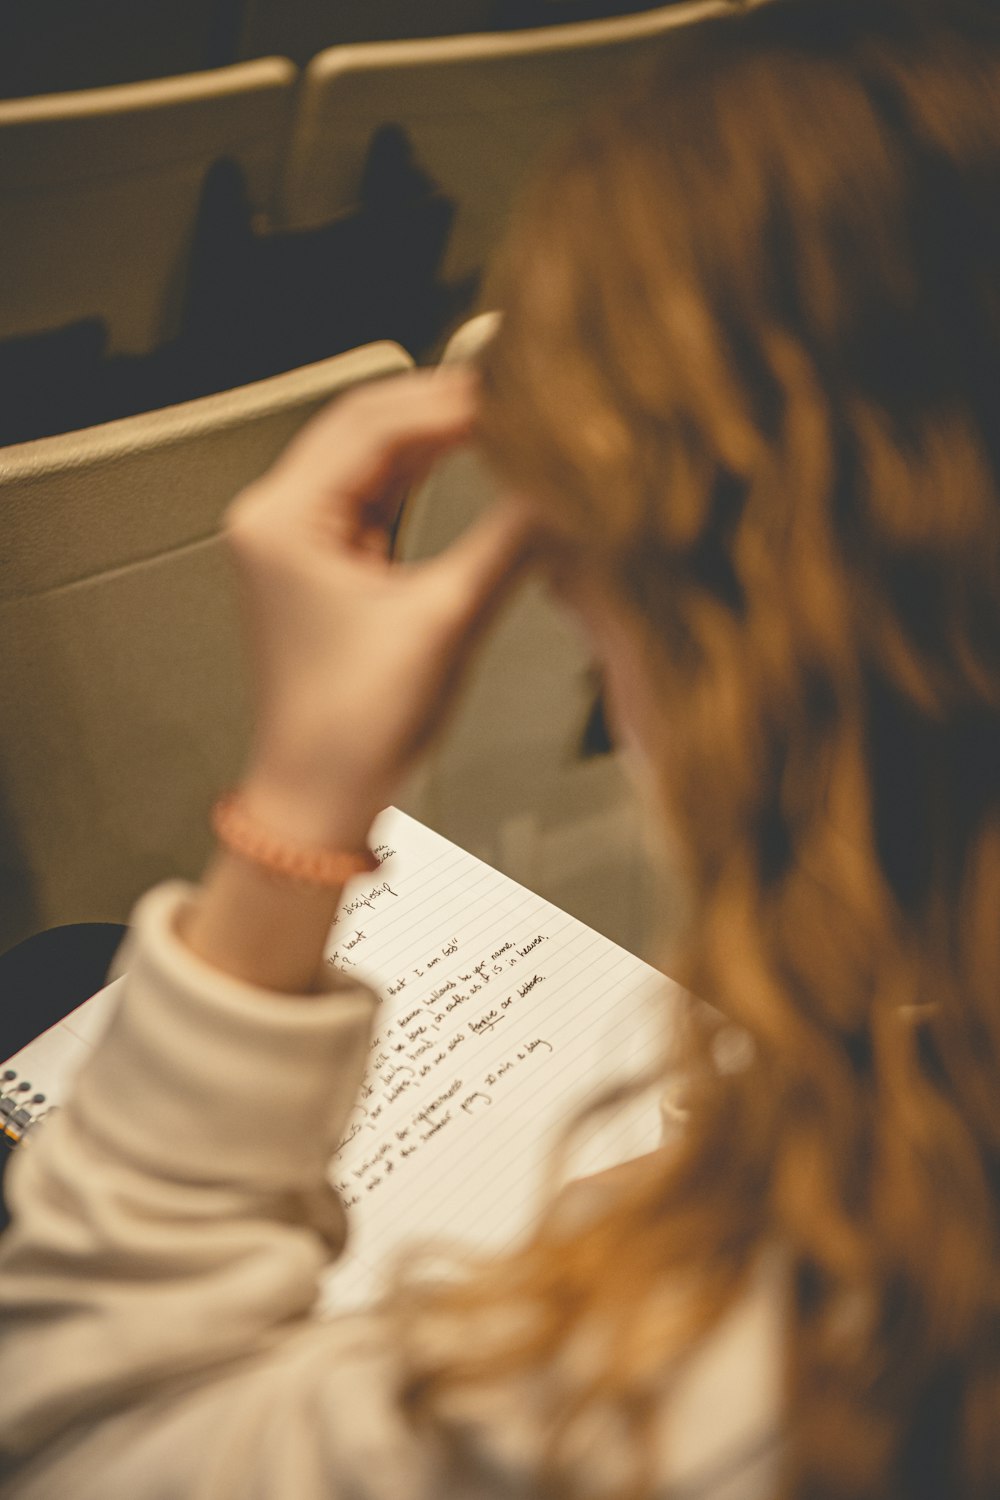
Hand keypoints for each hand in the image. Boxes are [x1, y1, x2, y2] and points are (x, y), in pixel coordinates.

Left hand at [223, 367, 534, 849]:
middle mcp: (279, 517)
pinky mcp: (326, 563)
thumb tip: (564, 490)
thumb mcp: (446, 621)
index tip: (519, 392)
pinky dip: (427, 475)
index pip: (376, 423)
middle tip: (520, 396)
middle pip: (370, 426)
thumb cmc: (354, 729)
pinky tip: (474, 458)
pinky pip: (381, 496)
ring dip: (440, 437)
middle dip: (447, 407)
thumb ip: (511, 542)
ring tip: (508, 420)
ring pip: (377, 457)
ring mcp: (300, 539)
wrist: (322, 799)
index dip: (454, 400)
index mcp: (284, 519)